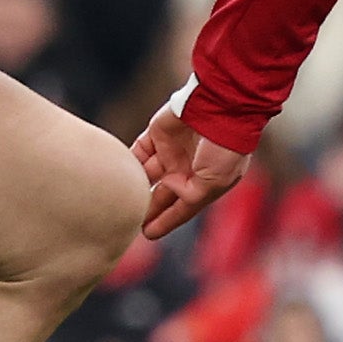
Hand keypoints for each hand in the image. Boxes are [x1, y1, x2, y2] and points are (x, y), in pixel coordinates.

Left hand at [132, 100, 249, 241]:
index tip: (147, 234)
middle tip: (128, 223)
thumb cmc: (224, 147)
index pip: (182, 207)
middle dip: (147, 209)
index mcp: (206, 181)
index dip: (166, 221)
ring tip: (119, 203)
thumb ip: (190, 196)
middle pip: (161, 194)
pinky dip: (128, 163)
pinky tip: (118, 177)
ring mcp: (172, 151)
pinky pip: (138, 152)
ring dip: (135, 189)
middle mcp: (188, 168)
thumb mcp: (214, 183)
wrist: (219, 107)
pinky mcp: (157, 135)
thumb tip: (168, 191)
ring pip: (147, 175)